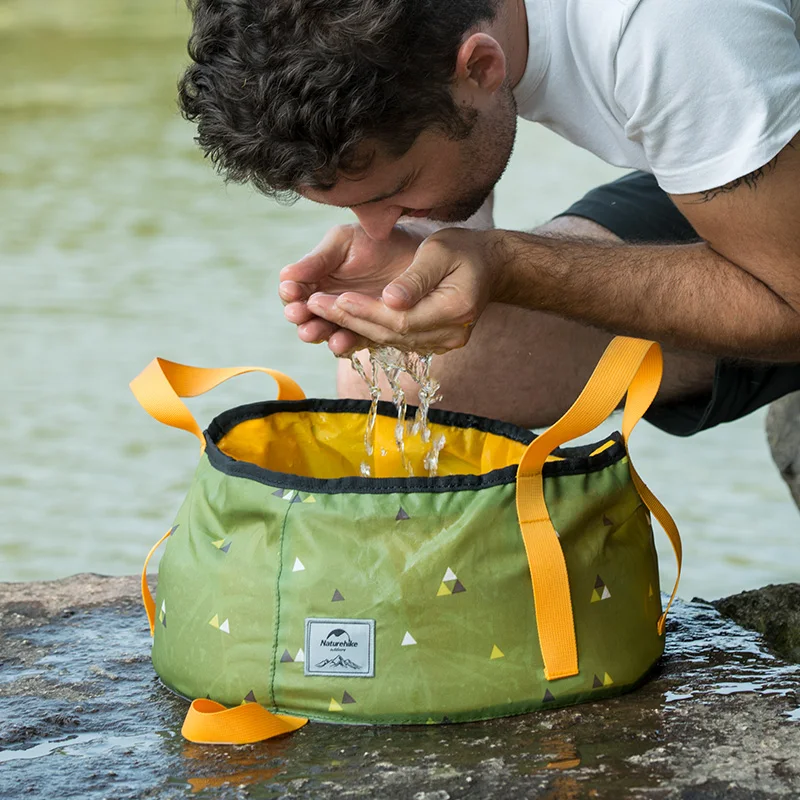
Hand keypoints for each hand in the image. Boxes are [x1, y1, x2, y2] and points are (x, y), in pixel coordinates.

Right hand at [280, 223, 423, 353]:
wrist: (413, 252)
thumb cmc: (374, 241)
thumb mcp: (343, 242)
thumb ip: (317, 260)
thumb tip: (286, 275)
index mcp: (315, 278)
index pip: (294, 290)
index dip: (290, 292)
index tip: (290, 291)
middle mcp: (326, 301)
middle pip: (305, 315)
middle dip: (300, 315)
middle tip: (298, 313)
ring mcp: (346, 318)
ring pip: (324, 331)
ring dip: (317, 332)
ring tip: (312, 332)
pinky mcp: (366, 332)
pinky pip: (352, 341)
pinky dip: (344, 344)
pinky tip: (340, 342)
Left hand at [305, 228, 506, 354]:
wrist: (489, 266)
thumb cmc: (463, 250)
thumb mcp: (440, 251)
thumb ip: (415, 277)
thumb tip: (389, 300)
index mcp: (455, 308)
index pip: (402, 318)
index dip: (366, 311)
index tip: (336, 298)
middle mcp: (451, 333)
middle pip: (393, 333)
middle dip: (351, 320)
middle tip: (315, 306)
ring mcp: (444, 342)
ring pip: (391, 340)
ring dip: (354, 328)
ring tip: (321, 313)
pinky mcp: (433, 343)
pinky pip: (397, 340)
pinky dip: (369, 331)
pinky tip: (343, 321)